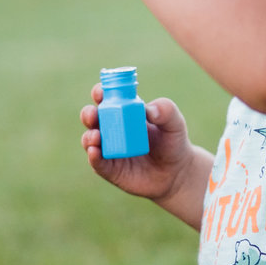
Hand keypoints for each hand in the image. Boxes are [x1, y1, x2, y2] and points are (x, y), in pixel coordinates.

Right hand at [80, 80, 202, 213]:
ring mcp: (109, 149)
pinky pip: (97, 163)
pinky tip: (94, 152)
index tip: (99, 92)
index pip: (107, 99)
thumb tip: (150, 110)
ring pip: (90, 140)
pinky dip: (93, 157)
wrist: (177, 173)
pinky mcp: (110, 170)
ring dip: (89, 137)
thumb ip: (166, 110)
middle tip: (93, 114)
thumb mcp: (175, 123)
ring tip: (96, 136)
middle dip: (88, 114)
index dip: (100, 93)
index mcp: (124, 112)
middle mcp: (112, 129)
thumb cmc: (173, 142)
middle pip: (92, 118)